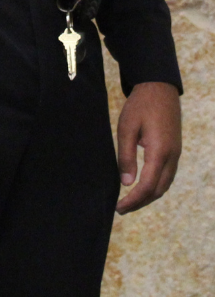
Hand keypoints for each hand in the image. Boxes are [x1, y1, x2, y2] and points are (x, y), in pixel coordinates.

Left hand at [116, 81, 180, 213]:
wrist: (159, 89)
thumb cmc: (140, 106)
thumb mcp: (127, 128)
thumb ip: (126, 156)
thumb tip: (127, 183)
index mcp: (159, 152)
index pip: (147, 186)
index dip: (133, 200)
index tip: (119, 207)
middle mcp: (172, 157)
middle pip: (158, 190)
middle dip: (141, 202)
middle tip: (122, 208)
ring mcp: (176, 154)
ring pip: (165, 185)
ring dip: (149, 196)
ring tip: (130, 200)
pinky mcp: (174, 150)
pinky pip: (167, 176)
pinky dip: (155, 185)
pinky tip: (143, 185)